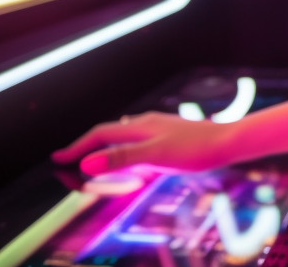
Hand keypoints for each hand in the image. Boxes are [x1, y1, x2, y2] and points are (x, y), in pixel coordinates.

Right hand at [51, 111, 236, 175]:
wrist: (229, 141)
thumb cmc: (195, 148)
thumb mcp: (155, 156)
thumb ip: (122, 158)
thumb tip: (86, 163)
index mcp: (139, 127)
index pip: (99, 135)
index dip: (77, 147)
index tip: (57, 158)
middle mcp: (146, 123)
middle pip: (108, 134)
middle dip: (86, 145)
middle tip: (67, 159)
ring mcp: (158, 128)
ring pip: (123, 135)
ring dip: (103, 145)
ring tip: (90, 155)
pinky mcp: (169, 136)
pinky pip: (137, 139)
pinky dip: (124, 147)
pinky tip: (132, 151)